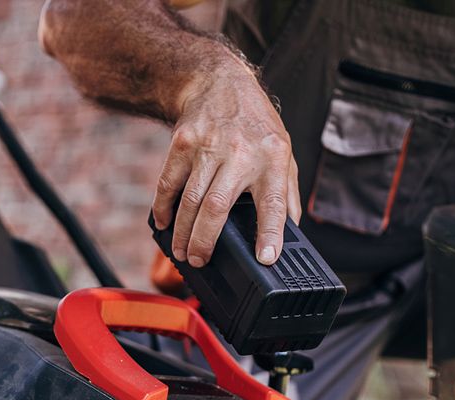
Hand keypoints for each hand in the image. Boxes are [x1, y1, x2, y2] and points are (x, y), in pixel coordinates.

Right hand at [152, 65, 299, 267]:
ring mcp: (208, 147)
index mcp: (272, 159)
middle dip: (205, 240)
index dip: (270, 232)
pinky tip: (165, 224)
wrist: (219, 83)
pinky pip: (168, 184)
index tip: (266, 257)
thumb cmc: (255, 124)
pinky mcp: (182, 144)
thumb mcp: (282, 152)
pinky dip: (163, 208)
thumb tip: (291, 234)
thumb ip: (287, 193)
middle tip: (199, 261)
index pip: (274, 202)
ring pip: (190, 200)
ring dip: (182, 232)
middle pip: (218, 206)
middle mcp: (240, 153)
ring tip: (181, 252)